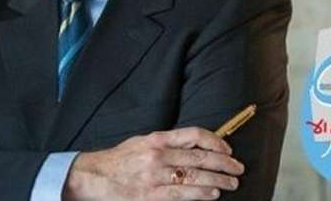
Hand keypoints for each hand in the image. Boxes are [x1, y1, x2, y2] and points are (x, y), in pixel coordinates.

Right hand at [63, 127, 244, 199]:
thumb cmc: (118, 160)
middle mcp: (158, 155)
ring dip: (218, 180)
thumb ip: (167, 143)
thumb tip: (194, 146)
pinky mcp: (150, 196)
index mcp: (157, 139)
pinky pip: (182, 195)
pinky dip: (200, 194)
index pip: (194, 135)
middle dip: (224, 163)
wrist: (92, 177)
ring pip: (195, 177)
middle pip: (200, 157)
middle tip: (238, 168)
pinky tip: (213, 194)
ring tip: (231, 183)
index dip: (215, 141)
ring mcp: (155, 177)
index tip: (227, 148)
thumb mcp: (142, 142)